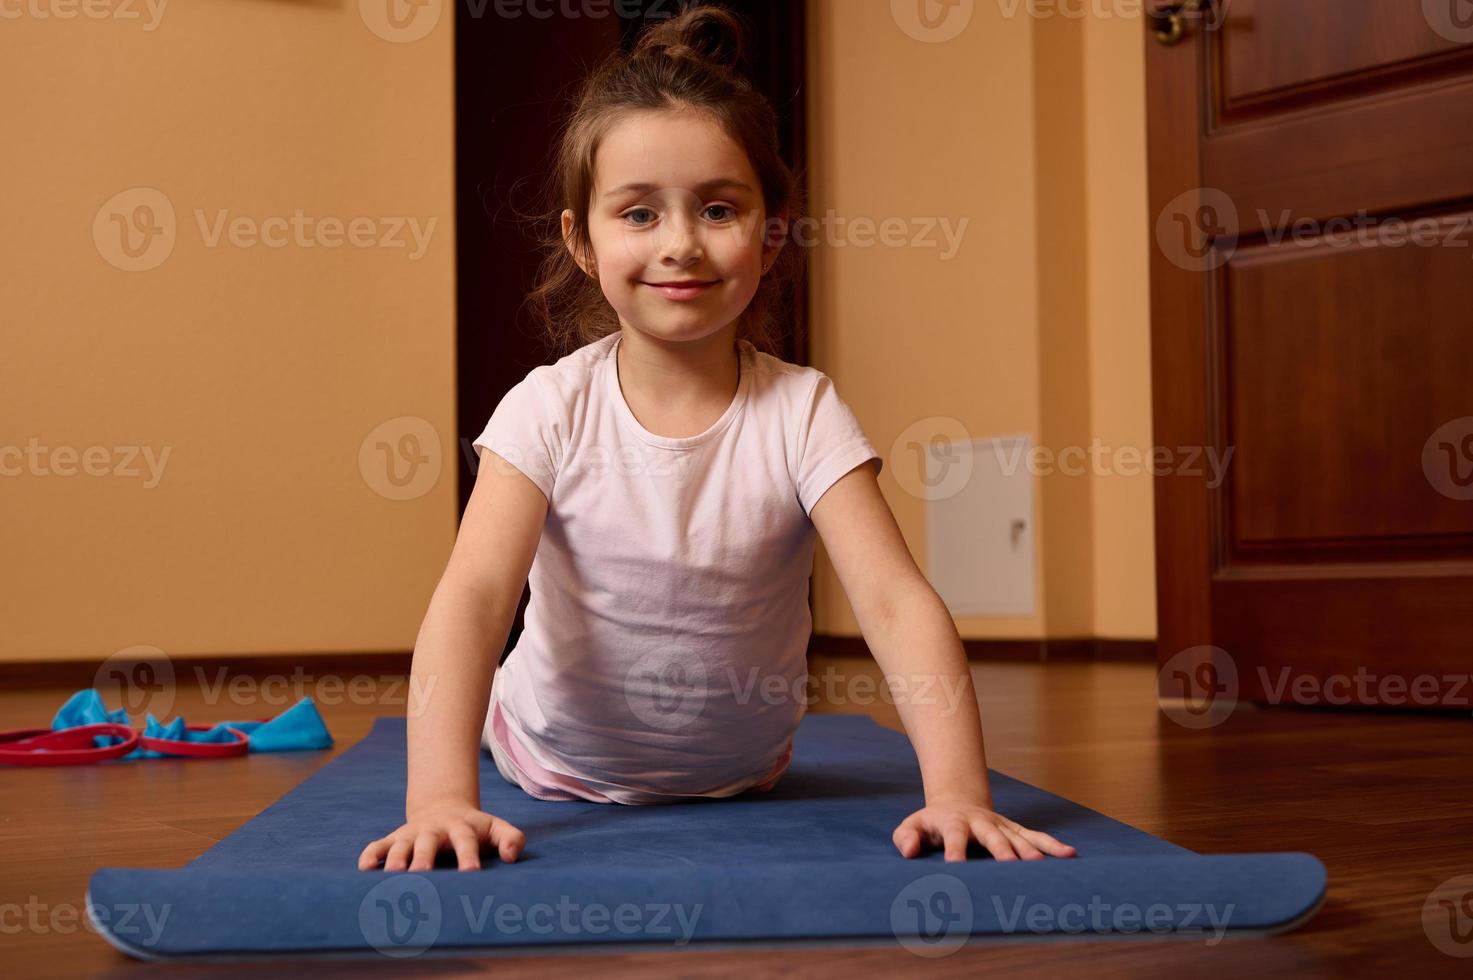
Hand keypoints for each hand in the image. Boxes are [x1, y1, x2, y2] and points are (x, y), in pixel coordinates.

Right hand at [358, 800, 525, 871]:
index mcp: (461, 828)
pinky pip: (376, 846)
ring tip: (391, 878)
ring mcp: (411, 834)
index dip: (468, 856)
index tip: (472, 873)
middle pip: (427, 843)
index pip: (465, 841)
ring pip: (399, 846)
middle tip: (422, 875)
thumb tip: (511, 857)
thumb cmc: (474, 828)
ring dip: (394, 861)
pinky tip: (364, 870)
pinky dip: (369, 856)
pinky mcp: (393, 839)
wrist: (444, 808)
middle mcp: (433, 831)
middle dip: (423, 858)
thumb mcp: (496, 827)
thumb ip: (511, 839)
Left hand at [893, 797, 1076, 861]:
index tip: (955, 867)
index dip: (955, 850)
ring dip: (1030, 850)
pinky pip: (1036, 837)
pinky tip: (1070, 854)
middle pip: (992, 836)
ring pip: (1018, 837)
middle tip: (1010, 865)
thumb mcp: (911, 825)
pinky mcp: (1014, 830)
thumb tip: (910, 852)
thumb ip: (906, 837)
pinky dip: (1052, 845)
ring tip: (1043, 865)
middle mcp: (981, 822)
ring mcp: (1000, 825)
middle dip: (1001, 850)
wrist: (956, 802)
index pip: (954, 836)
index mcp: (954, 822)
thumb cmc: (931, 823)